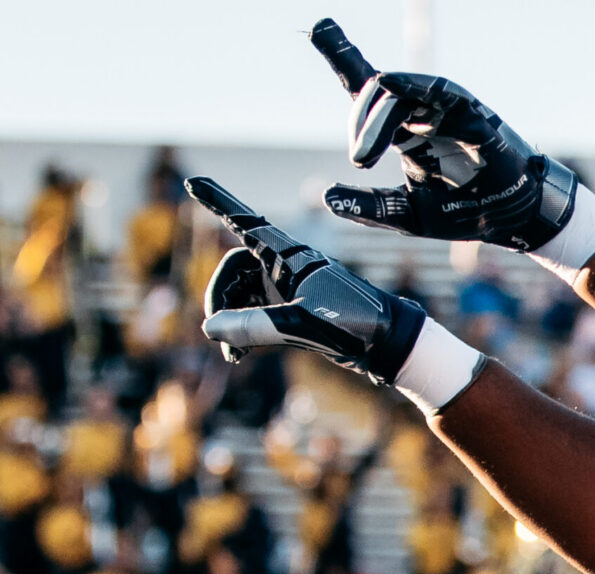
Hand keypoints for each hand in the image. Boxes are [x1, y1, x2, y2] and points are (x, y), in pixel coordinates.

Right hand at [185, 176, 426, 382]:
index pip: (246, 223)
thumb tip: (209, 328)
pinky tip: (238, 354)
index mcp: (290, 256)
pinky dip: (241, 331)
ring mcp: (286, 289)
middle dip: (219, 298)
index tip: (193, 183)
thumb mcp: (301, 323)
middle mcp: (285, 267)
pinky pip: (252, 315)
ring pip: (240, 296)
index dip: (218, 203)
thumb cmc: (353, 323)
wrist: (386, 343)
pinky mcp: (290, 311)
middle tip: (216, 329)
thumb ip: (254, 326)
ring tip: (232, 352)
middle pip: (233, 270)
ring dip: (229, 321)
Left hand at [309, 18, 577, 250]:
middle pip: (378, 95)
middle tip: (359, 162)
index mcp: (406, 134)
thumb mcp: (407, 214)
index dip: (343, 58)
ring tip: (365, 152)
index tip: (319, 27)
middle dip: (360, 122)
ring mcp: (447, 111)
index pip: (368, 93)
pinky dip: (414, 85)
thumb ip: (369, 207)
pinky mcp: (472, 113)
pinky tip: (388, 82)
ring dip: (377, 115)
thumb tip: (326, 197)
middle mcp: (423, 115)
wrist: (513, 220)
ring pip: (400, 93)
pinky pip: (441, 91)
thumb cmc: (464, 212)